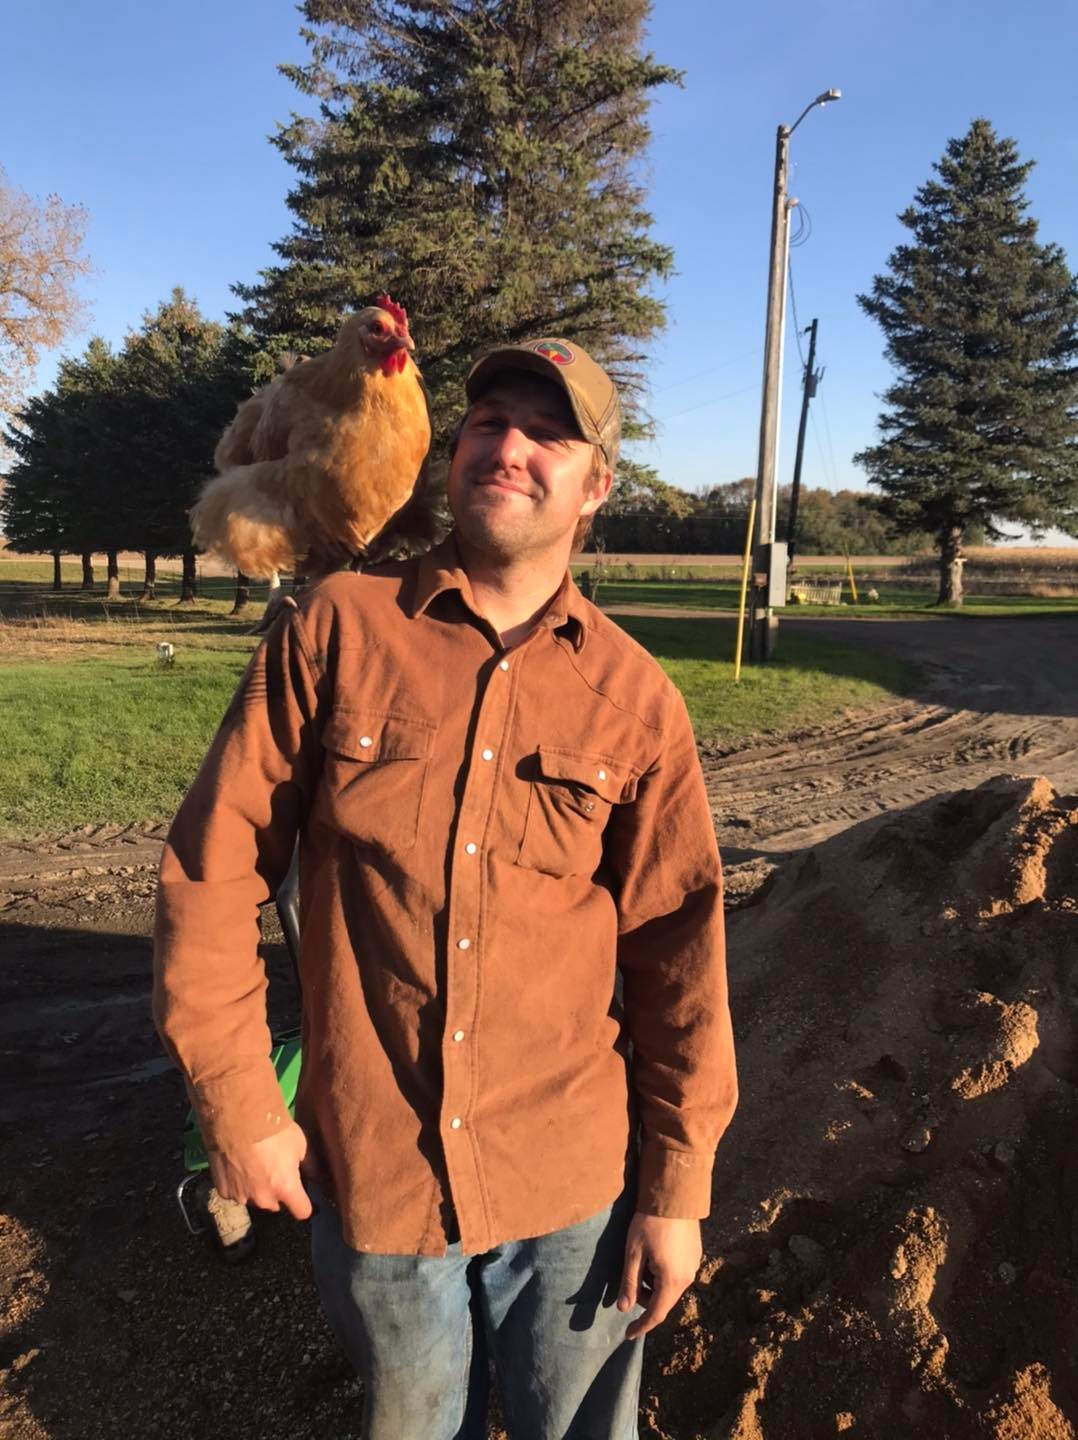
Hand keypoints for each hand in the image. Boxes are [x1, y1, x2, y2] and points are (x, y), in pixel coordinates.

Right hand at [208, 1120, 311, 1220]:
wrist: (236, 1119)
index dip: (303, 1202)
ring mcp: (241, 1197)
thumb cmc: (274, 1130)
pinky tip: (238, 1164)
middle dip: (278, 1192)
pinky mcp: (223, 1192)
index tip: (301, 1192)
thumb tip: (320, 1179)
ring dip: (257, 1188)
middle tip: (275, 1169)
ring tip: (254, 1164)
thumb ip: (311, 1166)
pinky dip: (239, 1184)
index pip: (302, 1211)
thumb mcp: (300, 1144)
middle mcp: (264, 1200)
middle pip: (276, 1205)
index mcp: (286, 1189)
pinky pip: (236, 1193)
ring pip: (255, 1199)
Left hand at [617, 1212, 701, 1341]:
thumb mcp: (633, 1253)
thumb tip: (622, 1309)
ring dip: (654, 1283)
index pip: (656, 1314)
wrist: (674, 1195)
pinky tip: (655, 1252)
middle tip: (631, 1278)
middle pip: (664, 1300)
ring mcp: (694, 1265)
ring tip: (643, 1259)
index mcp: (672, 1281)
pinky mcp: (696, 1253)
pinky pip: (678, 1273)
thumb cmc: (650, 1223)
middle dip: (645, 1297)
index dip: (641, 1326)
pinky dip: (664, 1272)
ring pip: (671, 1286)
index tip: (628, 1335)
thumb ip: (629, 1282)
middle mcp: (688, 1277)